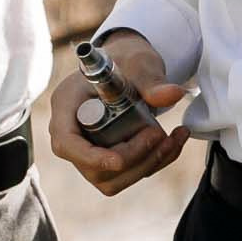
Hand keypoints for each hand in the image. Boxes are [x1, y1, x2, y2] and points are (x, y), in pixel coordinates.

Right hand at [48, 30, 192, 196]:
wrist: (129, 65)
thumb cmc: (126, 60)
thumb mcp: (138, 64)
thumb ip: (151, 80)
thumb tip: (173, 94)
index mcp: (66, 105)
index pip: (66, 143)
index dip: (90, 157)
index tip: (119, 159)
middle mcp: (73, 133)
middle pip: (92, 168)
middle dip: (131, 159)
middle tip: (159, 133)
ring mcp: (89, 149)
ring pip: (111, 180)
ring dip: (147, 165)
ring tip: (172, 139)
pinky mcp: (107, 159)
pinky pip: (128, 175)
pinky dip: (155, 162)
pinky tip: (175, 141)